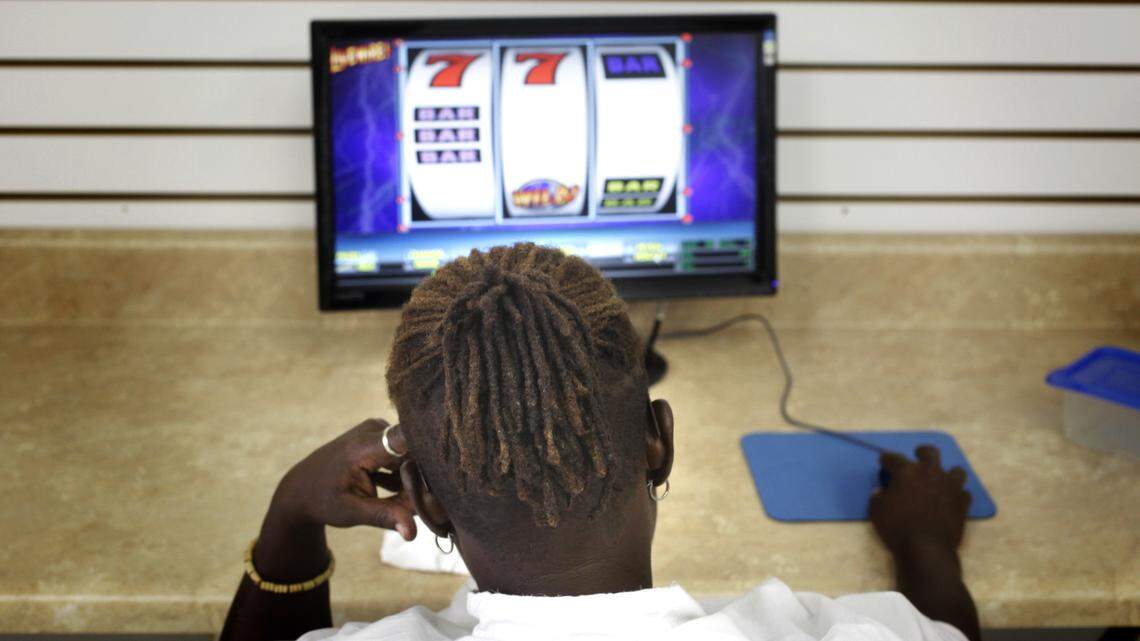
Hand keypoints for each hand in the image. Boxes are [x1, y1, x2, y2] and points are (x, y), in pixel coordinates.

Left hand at [266, 418, 416, 540]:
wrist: (301, 488)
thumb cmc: (323, 501)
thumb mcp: (352, 512)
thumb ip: (385, 517)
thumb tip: (413, 533)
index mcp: (363, 447)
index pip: (405, 439)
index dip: (429, 455)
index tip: (442, 480)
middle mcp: (373, 430)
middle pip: (414, 453)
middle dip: (420, 483)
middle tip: (416, 510)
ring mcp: (377, 429)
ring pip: (411, 456)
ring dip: (412, 482)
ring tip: (401, 505)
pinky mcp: (380, 435)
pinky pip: (403, 454)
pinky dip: (403, 476)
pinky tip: (395, 494)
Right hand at [869, 445, 970, 556]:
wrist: (927, 548)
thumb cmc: (896, 527)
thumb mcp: (876, 510)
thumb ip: (878, 496)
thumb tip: (881, 491)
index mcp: (907, 471)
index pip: (893, 458)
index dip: (886, 459)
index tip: (884, 462)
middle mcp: (930, 472)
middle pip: (930, 453)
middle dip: (922, 452)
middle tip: (918, 456)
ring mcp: (950, 486)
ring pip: (956, 470)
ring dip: (948, 473)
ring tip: (941, 480)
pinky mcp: (963, 502)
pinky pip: (963, 493)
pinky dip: (956, 495)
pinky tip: (950, 501)